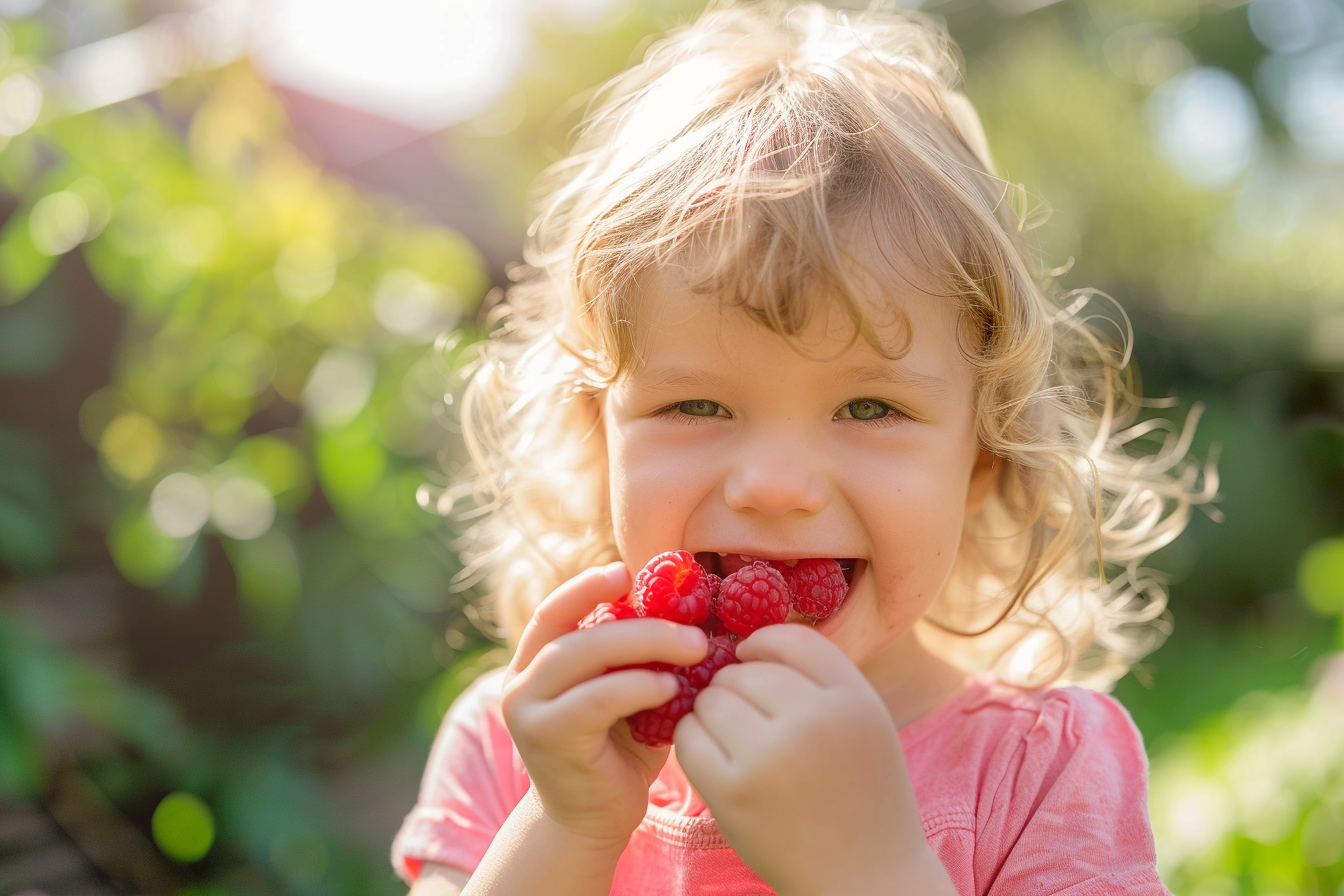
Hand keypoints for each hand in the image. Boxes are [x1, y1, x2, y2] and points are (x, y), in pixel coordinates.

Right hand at [500, 562, 708, 850]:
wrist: (591, 825)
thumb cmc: (618, 753)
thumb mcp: (624, 696)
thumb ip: (635, 659)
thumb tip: (688, 610)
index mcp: (536, 664)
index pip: (553, 610)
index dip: (587, 585)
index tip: (628, 571)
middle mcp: (521, 682)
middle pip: (575, 630)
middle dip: (640, 621)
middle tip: (694, 628)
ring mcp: (528, 710)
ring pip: (581, 656)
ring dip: (643, 646)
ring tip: (694, 651)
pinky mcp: (546, 738)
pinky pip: (595, 699)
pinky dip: (636, 686)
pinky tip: (671, 689)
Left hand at [674, 624, 937, 895]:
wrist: (864, 876)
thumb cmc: (861, 793)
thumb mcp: (863, 720)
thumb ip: (819, 677)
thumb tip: (748, 642)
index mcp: (852, 698)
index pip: (789, 638)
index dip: (761, 645)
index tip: (752, 663)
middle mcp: (814, 720)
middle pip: (744, 671)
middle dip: (734, 687)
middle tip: (746, 719)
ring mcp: (771, 756)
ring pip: (711, 699)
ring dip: (711, 713)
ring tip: (731, 740)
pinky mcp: (733, 792)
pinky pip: (688, 737)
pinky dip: (692, 741)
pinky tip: (712, 758)